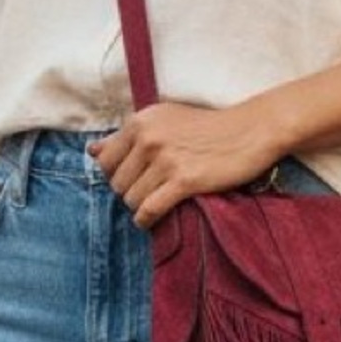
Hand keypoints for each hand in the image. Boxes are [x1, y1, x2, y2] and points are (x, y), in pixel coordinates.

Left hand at [88, 101, 285, 228]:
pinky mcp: (183, 181)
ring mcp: (165, 160)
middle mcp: (148, 138)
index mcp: (140, 122)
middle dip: (129, 193)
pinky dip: (146, 220)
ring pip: (131, 199)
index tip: (133, 181)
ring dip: (140, 207)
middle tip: (148, 194)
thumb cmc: (207, 128)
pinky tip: (150, 221)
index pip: (104, 161)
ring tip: (154, 204)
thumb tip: (92, 151)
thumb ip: (127, 136)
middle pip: (116, 183)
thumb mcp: (163, 121)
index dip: (115, 176)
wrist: (248, 132)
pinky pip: (150, 209)